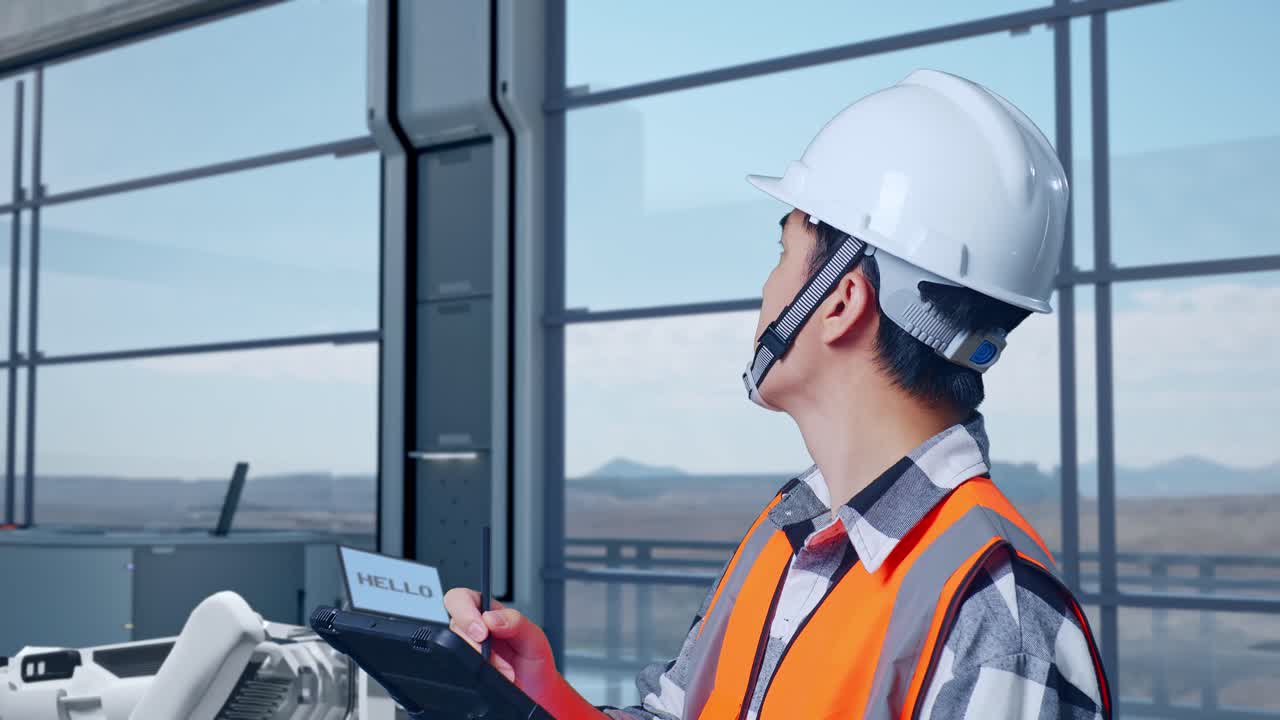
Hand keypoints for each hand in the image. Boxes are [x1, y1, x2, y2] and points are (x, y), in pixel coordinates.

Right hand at [443, 588, 558, 698]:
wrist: (537, 693)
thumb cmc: (535, 661)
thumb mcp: (534, 637)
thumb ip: (516, 621)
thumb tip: (491, 618)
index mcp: (488, 612)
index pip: (461, 598)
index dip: (465, 612)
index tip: (482, 632)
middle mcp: (474, 630)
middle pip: (454, 626)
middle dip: (474, 644)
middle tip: (491, 656)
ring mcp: (467, 651)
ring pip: (455, 651)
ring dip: (481, 663)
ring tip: (504, 671)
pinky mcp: (465, 671)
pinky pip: (457, 670)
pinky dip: (476, 676)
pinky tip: (494, 677)